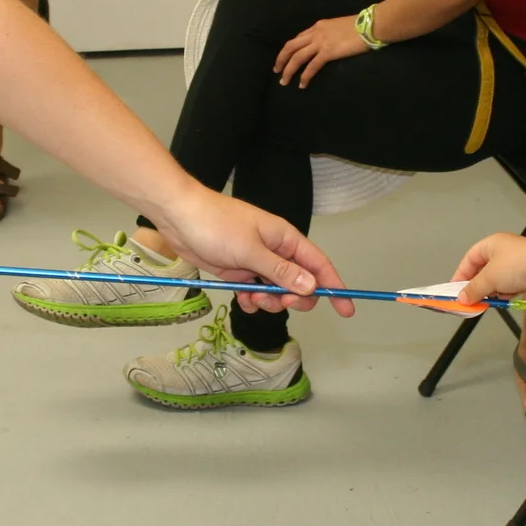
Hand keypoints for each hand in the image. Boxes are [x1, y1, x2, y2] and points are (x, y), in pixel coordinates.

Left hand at [153, 186, 352, 317]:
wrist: (179, 216)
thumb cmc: (216, 225)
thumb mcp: (250, 251)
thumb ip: (281, 271)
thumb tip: (312, 287)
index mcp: (286, 239)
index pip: (319, 265)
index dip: (335, 287)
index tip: (347, 308)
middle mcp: (276, 251)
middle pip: (300, 283)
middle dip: (294, 298)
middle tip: (277, 302)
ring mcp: (258, 262)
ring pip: (278, 291)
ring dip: (270, 302)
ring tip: (251, 298)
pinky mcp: (240, 271)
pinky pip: (256, 292)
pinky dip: (253, 300)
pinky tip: (242, 299)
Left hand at [273, 15, 372, 87]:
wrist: (370, 25)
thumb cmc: (361, 25)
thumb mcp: (339, 26)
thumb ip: (330, 34)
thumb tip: (329, 43)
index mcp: (318, 26)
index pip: (298, 38)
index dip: (289, 49)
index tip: (285, 58)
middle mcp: (316, 33)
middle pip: (291, 46)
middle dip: (281, 59)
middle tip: (277, 70)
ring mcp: (320, 42)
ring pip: (297, 57)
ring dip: (288, 70)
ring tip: (284, 81)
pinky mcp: (328, 52)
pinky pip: (311, 66)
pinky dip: (305, 76)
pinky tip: (302, 84)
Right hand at [454, 232, 525, 307]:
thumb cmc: (515, 266)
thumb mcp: (489, 278)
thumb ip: (474, 289)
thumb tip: (461, 299)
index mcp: (491, 244)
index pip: (469, 259)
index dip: (460, 275)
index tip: (454, 291)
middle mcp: (503, 250)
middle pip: (483, 270)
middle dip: (477, 285)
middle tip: (470, 300)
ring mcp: (516, 261)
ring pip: (497, 278)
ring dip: (492, 290)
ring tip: (487, 302)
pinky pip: (510, 283)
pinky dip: (506, 291)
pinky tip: (505, 299)